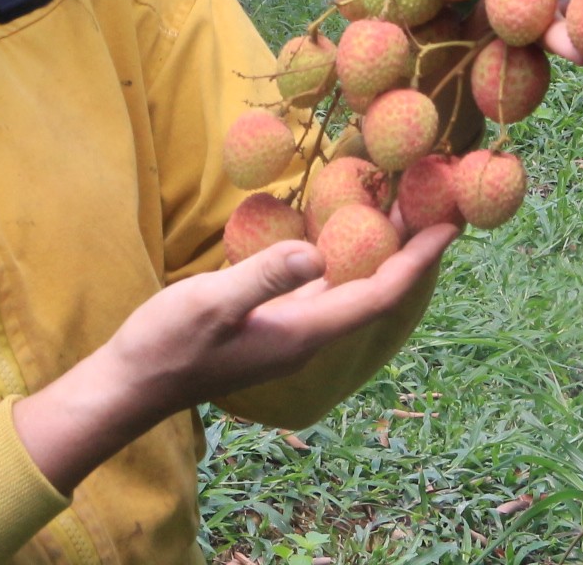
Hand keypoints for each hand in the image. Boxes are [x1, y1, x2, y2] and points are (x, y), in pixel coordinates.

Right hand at [11, 225, 455, 492]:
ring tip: (396, 203)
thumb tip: (314, 252)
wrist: (130, 383)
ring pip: (346, 283)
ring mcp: (287, 330)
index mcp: (303, 332)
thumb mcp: (211, 304)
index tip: (451, 224)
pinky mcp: (266, 322)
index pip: (378, 293)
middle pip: (372, 286)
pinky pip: (316, 283)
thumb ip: (263, 277)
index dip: (418, 259)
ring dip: (374, 246)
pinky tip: (333, 226)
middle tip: (434, 199)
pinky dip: (336, 252)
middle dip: (406, 246)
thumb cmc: (166, 345)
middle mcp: (306, 333)